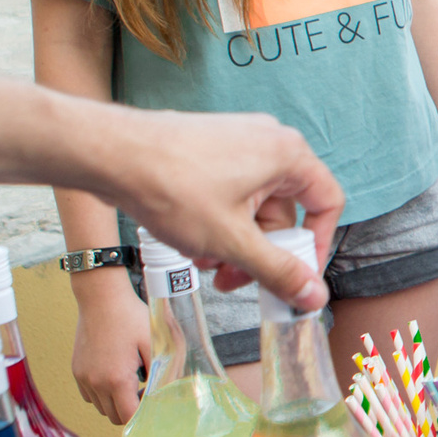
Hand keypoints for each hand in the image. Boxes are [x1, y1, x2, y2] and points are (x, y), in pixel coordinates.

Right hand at [70, 278, 152, 421]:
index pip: (129, 417)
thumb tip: (170, 391)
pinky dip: (102, 393)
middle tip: (143, 388)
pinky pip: (89, 395)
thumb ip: (162, 371)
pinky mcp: (76, 370)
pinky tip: (114, 374)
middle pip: (114, 416)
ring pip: (100, 407)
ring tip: (130, 378)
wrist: (102, 298)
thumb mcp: (154, 342)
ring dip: (116, 401)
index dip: (143, 413)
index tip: (152, 398)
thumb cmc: (130, 317)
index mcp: (117, 379)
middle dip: (130, 408)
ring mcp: (83, 377)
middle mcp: (96, 383)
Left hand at [101, 108, 340, 309]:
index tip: (297, 275)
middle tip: (234, 278)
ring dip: (233, 241)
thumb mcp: (232, 241)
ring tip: (203, 260)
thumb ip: (278, 271)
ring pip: (253, 205)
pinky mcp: (211, 147)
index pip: (327, 203)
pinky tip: (190, 239)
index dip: (316, 245)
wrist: (110, 154)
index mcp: (288, 155)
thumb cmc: (171, 186)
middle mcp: (268, 141)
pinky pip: (230, 192)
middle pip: (285, 209)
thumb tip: (314, 296)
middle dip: (259, 251)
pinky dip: (217, 221)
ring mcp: (238, 140)